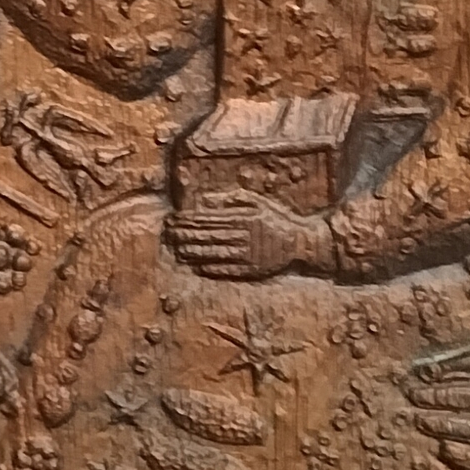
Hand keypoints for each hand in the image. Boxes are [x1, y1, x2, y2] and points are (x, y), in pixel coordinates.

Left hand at [167, 191, 322, 281]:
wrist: (300, 243)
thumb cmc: (277, 219)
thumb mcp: (258, 202)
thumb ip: (234, 199)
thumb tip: (208, 200)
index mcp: (244, 218)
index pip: (210, 219)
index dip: (189, 220)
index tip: (174, 220)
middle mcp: (244, 236)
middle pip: (209, 236)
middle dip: (186, 235)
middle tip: (169, 234)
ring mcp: (248, 254)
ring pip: (216, 253)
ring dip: (195, 252)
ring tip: (178, 250)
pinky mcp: (253, 270)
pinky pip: (228, 269)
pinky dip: (213, 267)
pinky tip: (198, 266)